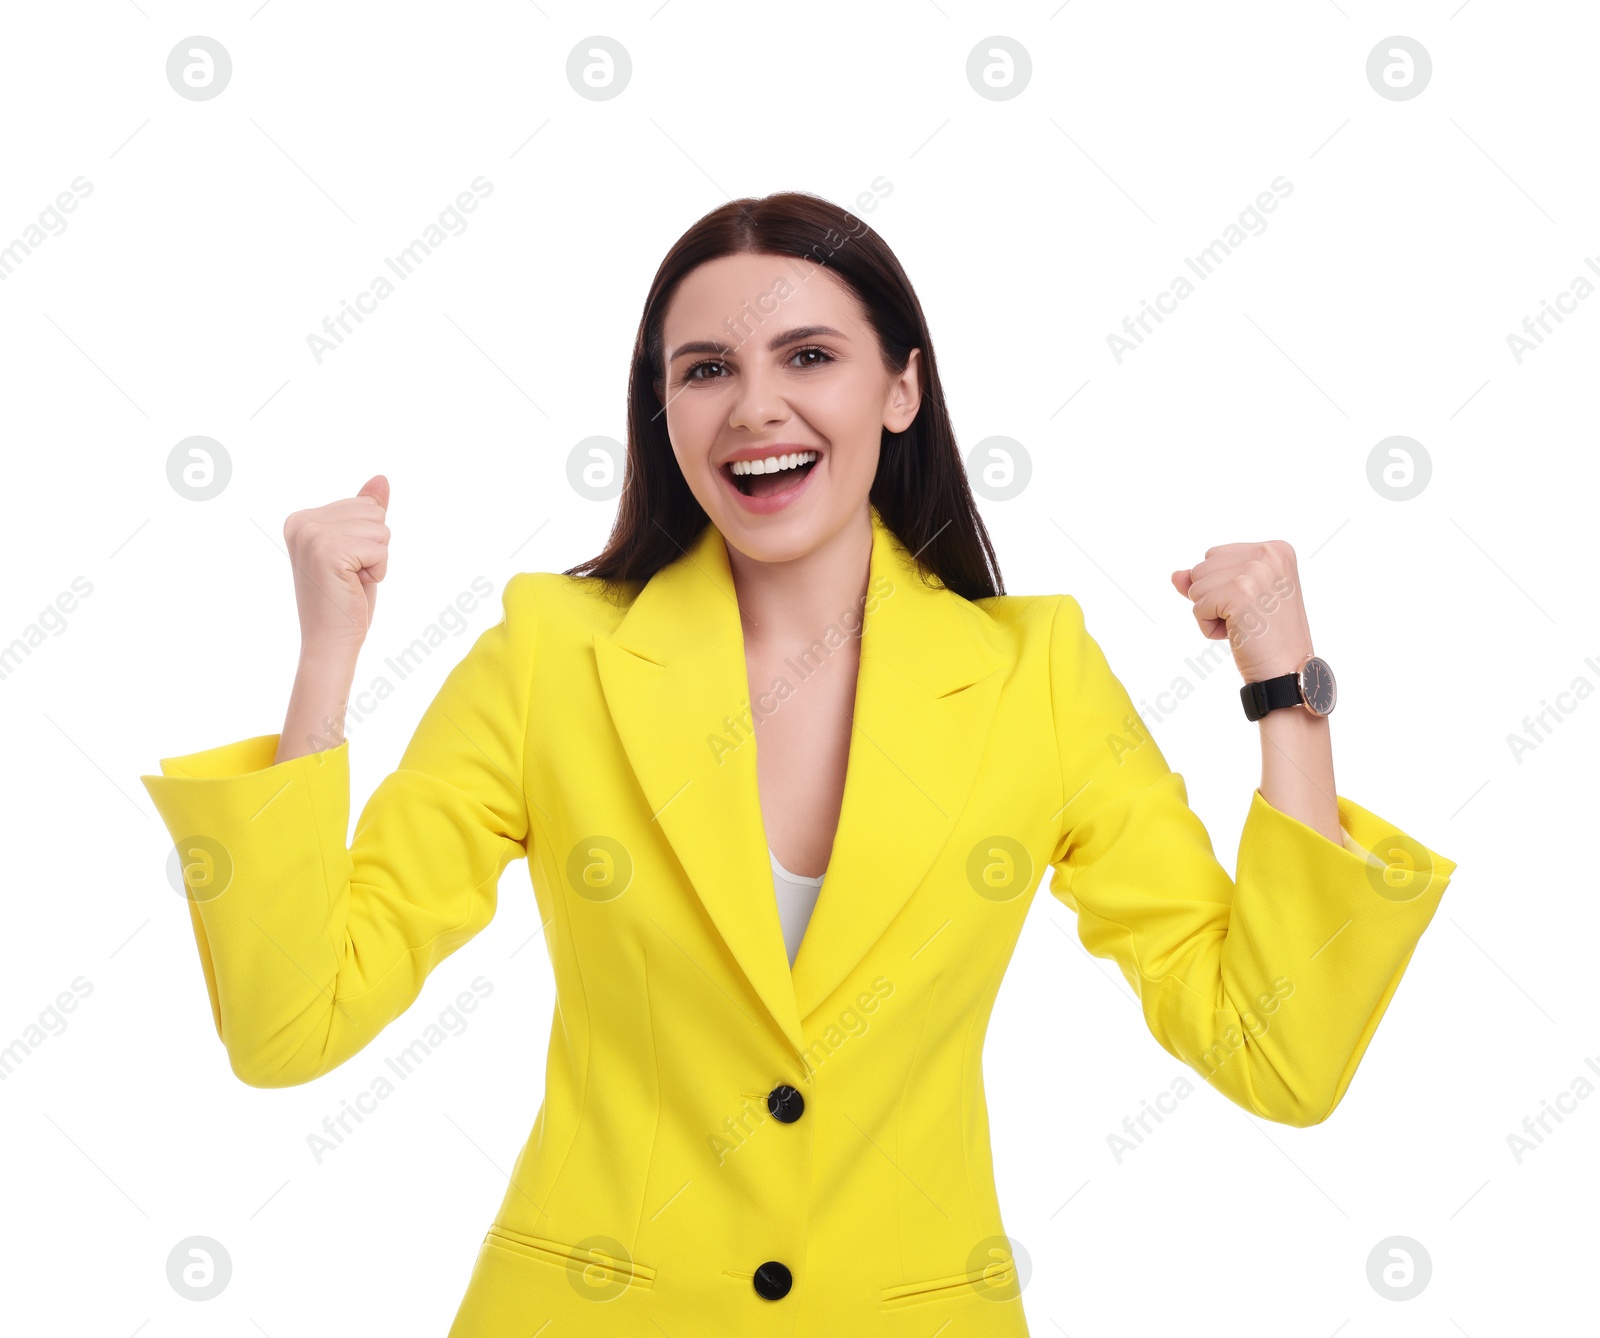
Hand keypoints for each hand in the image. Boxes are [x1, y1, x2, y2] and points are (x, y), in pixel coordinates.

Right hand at [283, 475, 390, 652]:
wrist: (330, 641)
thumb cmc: (346, 599)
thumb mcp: (359, 547)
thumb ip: (366, 512)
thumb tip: (381, 479)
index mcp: (302, 518)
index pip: (365, 506)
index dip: (368, 540)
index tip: (344, 565)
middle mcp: (302, 522)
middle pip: (374, 513)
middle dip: (374, 546)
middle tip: (350, 575)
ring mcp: (312, 535)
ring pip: (380, 529)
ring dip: (376, 559)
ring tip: (351, 580)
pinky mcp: (329, 551)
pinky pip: (381, 549)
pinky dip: (378, 571)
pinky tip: (354, 586)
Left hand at [1170, 540, 1313, 684]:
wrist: (1286, 670)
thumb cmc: (1266, 636)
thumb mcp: (1238, 598)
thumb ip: (1208, 580)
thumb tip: (1175, 575)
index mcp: (1275, 549)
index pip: (1213, 556)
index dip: (1220, 587)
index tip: (1253, 605)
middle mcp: (1269, 553)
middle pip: (1201, 568)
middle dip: (1212, 598)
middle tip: (1248, 618)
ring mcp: (1256, 571)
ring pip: (1195, 586)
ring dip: (1210, 613)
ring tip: (1242, 625)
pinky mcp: (1241, 592)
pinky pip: (1198, 606)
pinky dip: (1208, 627)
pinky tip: (1235, 635)